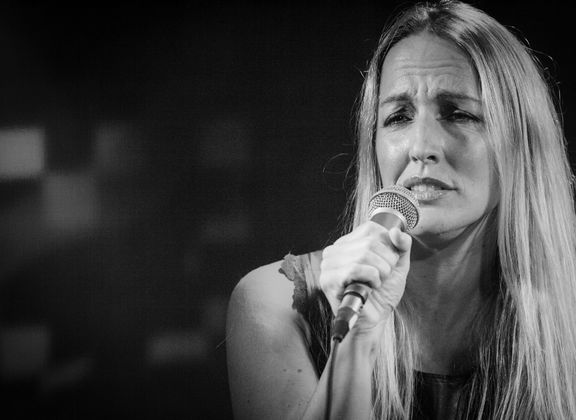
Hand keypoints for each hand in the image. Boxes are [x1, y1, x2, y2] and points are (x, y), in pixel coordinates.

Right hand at [319, 221, 411, 340]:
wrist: (374, 321)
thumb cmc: (382, 294)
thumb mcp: (397, 265)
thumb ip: (401, 246)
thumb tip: (397, 230)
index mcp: (347, 243)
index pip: (371, 229)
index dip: (388, 246)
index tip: (388, 263)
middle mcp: (334, 250)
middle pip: (370, 242)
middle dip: (386, 262)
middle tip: (383, 277)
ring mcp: (328, 265)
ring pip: (364, 254)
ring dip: (380, 272)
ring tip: (376, 284)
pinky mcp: (328, 279)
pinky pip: (356, 268)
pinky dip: (371, 279)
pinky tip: (369, 288)